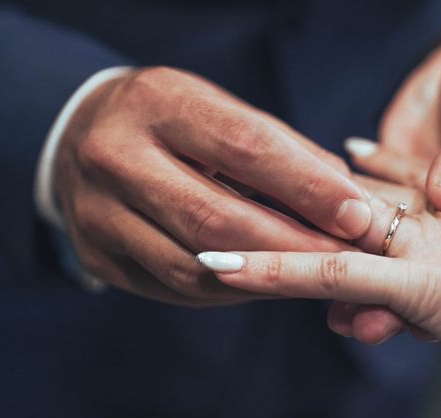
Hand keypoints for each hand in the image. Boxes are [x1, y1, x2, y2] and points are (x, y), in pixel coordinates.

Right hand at [55, 66, 373, 305]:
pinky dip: (233, 290)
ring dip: (267, 279)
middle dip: (293, 247)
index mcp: (156, 103)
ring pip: (195, 267)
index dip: (307, 187)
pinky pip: (178, 289)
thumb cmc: (174, 123)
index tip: (356, 217)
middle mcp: (114, 157)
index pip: (244, 146)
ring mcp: (97, 213)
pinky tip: (267, 282)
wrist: (84, 138)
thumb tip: (350, 203)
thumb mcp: (223, 112)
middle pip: (216, 218)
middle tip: (346, 261)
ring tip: (314, 278)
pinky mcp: (98, 257)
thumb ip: (285, 152)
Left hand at [200, 178, 440, 367]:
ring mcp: (428, 248)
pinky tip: (229, 265)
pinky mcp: (420, 285)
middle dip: (301, 204)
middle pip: (356, 204)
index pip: (412, 181)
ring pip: (332, 233)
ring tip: (207, 233)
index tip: (336, 157)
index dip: (371, 169)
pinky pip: (334, 275)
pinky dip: (280, 270)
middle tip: (238, 196)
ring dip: (269, 233)